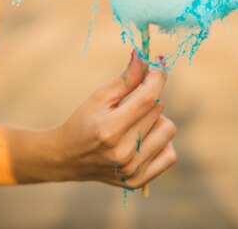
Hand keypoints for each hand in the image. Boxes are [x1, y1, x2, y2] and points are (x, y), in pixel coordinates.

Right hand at [41, 50, 176, 188]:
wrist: (67, 157)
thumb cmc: (83, 121)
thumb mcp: (99, 96)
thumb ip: (126, 78)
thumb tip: (145, 57)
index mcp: (110, 129)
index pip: (148, 98)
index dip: (157, 77)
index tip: (158, 64)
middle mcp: (123, 153)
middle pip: (158, 110)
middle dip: (154, 93)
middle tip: (142, 88)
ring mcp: (132, 170)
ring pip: (169, 130)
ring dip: (158, 119)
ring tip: (138, 119)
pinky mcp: (138, 181)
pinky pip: (170, 154)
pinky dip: (161, 141)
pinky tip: (144, 137)